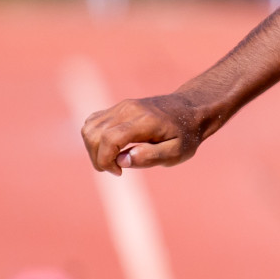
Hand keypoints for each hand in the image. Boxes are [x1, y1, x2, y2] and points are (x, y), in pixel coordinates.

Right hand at [80, 92, 207, 174]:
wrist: (190, 111)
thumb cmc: (185, 136)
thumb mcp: (177, 152)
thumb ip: (151, 156)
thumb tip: (122, 160)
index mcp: (145, 121)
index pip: (110, 138)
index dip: (106, 159)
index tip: (118, 172)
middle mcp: (129, 110)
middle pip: (94, 133)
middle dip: (97, 158)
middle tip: (115, 170)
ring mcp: (121, 106)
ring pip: (89, 127)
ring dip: (93, 149)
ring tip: (112, 162)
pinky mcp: (117, 108)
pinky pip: (93, 122)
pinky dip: (94, 138)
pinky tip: (111, 149)